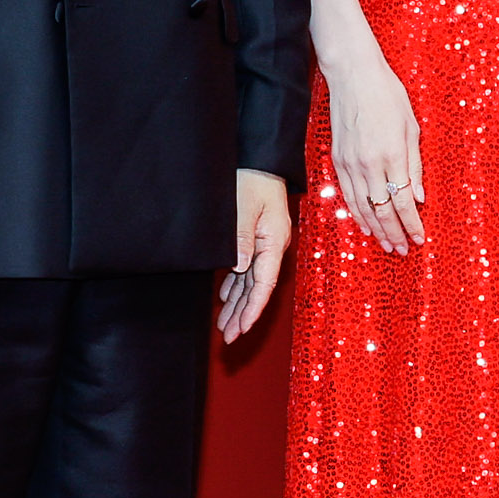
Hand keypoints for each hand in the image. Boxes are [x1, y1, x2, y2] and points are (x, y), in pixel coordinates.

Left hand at [222, 169, 291, 340]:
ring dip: (238, 303)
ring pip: (250, 281)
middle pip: (257, 289)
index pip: (263, 284)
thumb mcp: (243, 206)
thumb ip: (241, 236)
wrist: (260, 159)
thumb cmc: (253, 179)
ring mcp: (265, 243)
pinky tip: (226, 296)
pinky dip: (236, 284)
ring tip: (225, 324)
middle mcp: (272, 247)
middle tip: (229, 338)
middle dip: (243, 315)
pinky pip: (247, 268)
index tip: (241, 330)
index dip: (252, 310)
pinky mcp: (257, 238)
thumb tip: (240, 267)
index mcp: (274, 242)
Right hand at [326, 49, 424, 255]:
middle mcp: (369, 164)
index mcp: (392, 155)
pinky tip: (366, 224)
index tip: (419, 237)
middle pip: (382, 210)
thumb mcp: (411, 127)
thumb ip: (414, 165)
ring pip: (363, 207)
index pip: (403, 201)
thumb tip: (418, 196)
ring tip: (387, 244)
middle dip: (394, 233)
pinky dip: (358, 213)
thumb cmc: (386, 95)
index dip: (411, 224)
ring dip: (376, 229)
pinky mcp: (338, 160)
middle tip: (403, 249)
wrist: (353, 76)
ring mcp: (350, 164)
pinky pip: (348, 195)